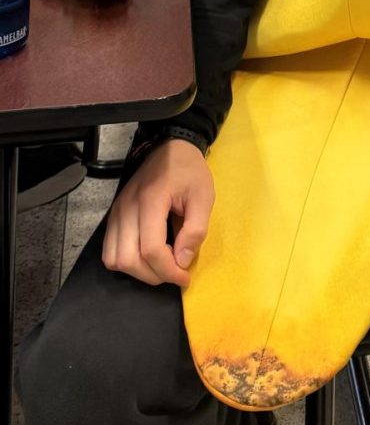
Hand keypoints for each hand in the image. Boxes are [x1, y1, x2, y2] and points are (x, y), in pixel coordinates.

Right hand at [102, 139, 214, 286]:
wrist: (171, 148)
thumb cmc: (189, 171)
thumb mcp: (203, 196)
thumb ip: (195, 230)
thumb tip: (182, 262)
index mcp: (150, 201)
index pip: (150, 249)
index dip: (168, 271)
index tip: (185, 276)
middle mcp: (126, 208)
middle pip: (128, 259)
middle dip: (154, 275)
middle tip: (174, 272)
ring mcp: (116, 212)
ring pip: (114, 259)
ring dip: (137, 272)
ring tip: (160, 266)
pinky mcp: (113, 215)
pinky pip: (109, 250)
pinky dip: (125, 261)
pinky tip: (145, 256)